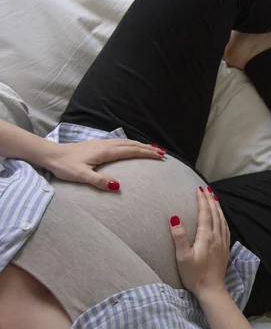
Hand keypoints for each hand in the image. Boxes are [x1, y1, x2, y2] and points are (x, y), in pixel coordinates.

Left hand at [42, 139, 164, 190]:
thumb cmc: (65, 166)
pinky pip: (119, 142)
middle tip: (162, 152)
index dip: (146, 153)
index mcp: (106, 152)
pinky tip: (130, 146)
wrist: (51, 154)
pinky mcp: (97, 144)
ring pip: (126, 142)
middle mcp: (106, 145)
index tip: (160, 156)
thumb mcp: (81, 176)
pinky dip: (130, 144)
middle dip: (147, 148)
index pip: (131, 151)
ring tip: (151, 148)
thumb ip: (100, 181)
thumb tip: (118, 186)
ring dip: (140, 144)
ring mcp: (101, 143)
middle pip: (131, 144)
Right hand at [169, 187, 230, 298]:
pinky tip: (221, 218)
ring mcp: (223, 242)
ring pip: (222, 219)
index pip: (205, 213)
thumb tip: (175, 218)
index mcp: (206, 236)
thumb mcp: (182, 257)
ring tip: (214, 199)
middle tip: (206, 189)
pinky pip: (225, 227)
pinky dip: (222, 218)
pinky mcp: (225, 249)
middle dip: (210, 200)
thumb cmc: (195, 275)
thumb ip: (179, 237)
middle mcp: (217, 237)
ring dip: (218, 207)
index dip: (202, 200)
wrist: (212, 290)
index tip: (199, 189)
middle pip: (215, 213)